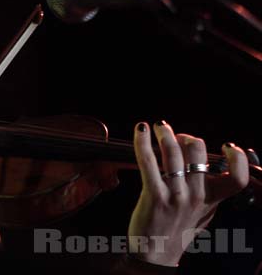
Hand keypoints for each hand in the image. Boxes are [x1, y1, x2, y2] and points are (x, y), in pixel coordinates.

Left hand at [127, 121, 248, 265]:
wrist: (155, 253)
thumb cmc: (177, 228)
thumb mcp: (203, 212)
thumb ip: (209, 190)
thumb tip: (210, 164)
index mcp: (212, 199)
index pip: (237, 177)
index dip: (237, 158)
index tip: (227, 146)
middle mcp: (197, 196)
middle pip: (198, 153)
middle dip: (187, 137)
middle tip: (176, 136)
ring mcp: (176, 196)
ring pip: (174, 153)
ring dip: (165, 133)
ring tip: (159, 126)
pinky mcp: (154, 196)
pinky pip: (149, 162)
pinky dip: (142, 142)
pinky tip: (141, 129)